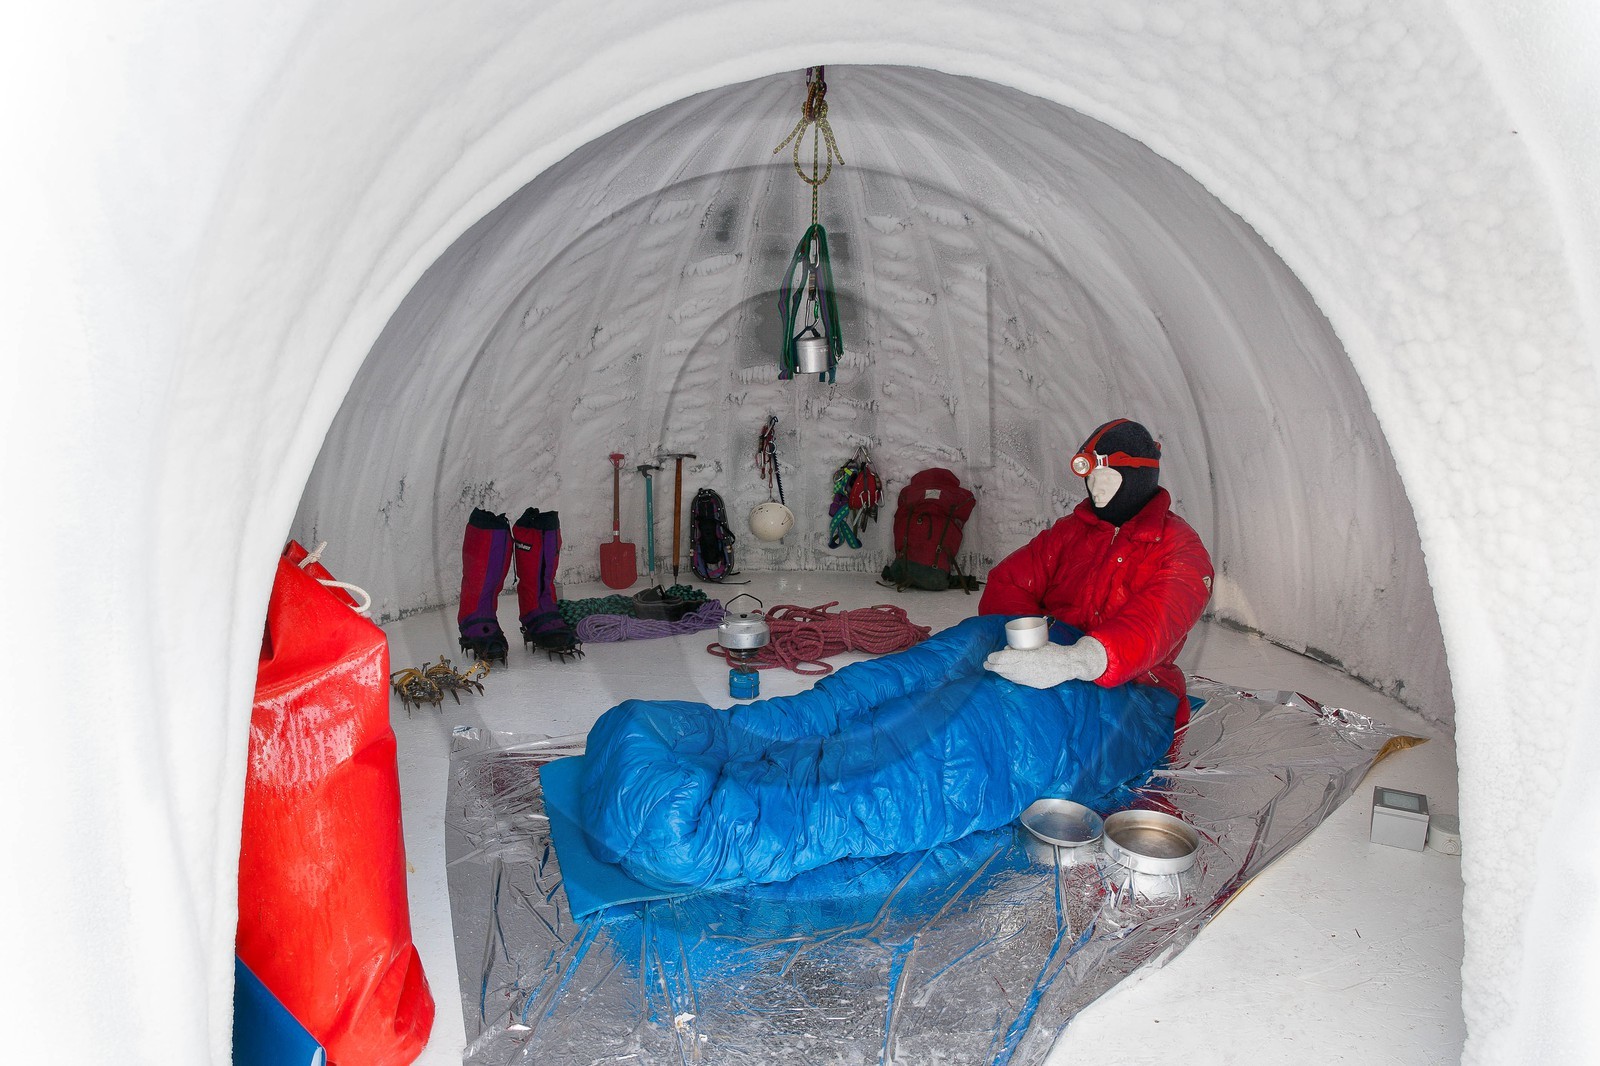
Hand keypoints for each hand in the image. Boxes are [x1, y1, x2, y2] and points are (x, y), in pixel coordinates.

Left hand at [983, 637, 1107, 688]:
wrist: (1070, 664)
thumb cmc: (1054, 651)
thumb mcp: (1038, 645)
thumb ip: (1022, 648)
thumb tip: (1007, 649)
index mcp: (1029, 656)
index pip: (1006, 658)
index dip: (995, 658)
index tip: (990, 656)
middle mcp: (1028, 668)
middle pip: (1005, 669)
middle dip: (993, 666)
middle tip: (986, 664)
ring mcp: (1031, 678)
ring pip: (1011, 676)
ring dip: (1001, 673)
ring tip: (994, 669)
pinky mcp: (1035, 684)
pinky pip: (1019, 681)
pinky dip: (1010, 677)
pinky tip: (1005, 675)